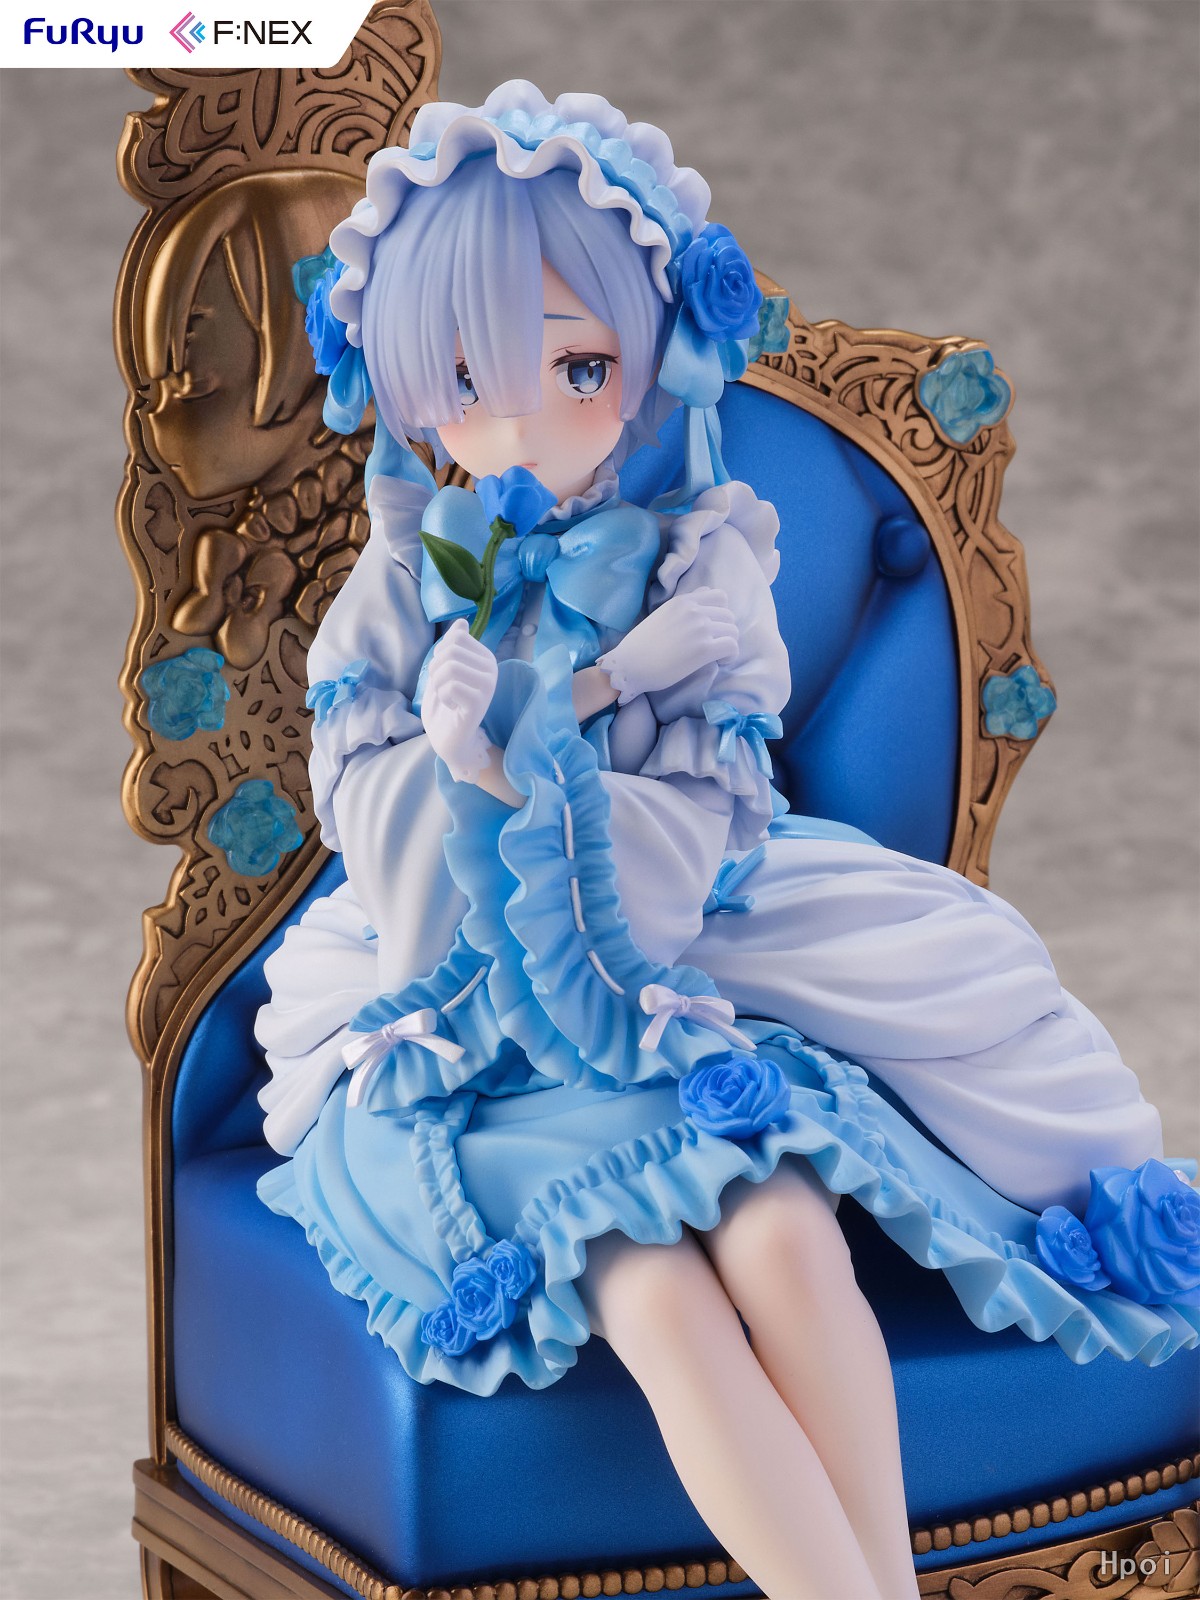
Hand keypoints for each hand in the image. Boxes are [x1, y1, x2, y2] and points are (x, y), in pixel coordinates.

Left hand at [422, 618, 498, 781]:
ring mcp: (488, 686)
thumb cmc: (446, 704)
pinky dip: (443, 697)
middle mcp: (491, 669)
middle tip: (442, 688)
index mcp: (485, 658)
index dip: (440, 654)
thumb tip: (462, 622)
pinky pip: (451, 686)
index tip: (445, 674)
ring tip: (446, 697)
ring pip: (450, 667)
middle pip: (451, 651)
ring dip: (438, 684)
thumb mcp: (444, 669)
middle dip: (436, 669)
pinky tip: (451, 707)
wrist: (448, 738)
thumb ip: (453, 646)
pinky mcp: (480, 703)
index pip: (456, 638)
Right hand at [599, 587, 737, 701]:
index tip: (712, 628)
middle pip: (729, 615)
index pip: (720, 596)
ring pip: (733, 631)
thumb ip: (685, 605)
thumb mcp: (663, 614)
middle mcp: (693, 611)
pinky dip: (729, 656)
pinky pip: (732, 646)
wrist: (629, 665)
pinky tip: (718, 662)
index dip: (720, 613)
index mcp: (683, 601)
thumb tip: (705, 593)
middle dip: (724, 631)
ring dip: (727, 643)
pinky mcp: (703, 649)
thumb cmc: (641, 645)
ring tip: (715, 655)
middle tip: (713, 645)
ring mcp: (700, 629)